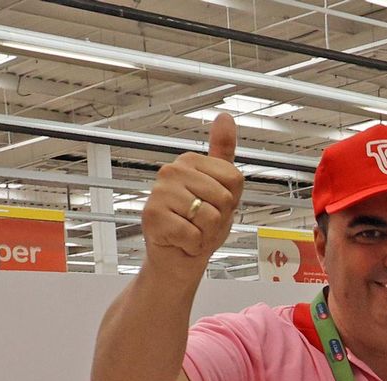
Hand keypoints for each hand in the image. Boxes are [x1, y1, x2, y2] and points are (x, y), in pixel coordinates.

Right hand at [143, 114, 243, 267]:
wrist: (178, 257)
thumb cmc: (200, 225)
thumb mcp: (222, 188)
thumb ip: (223, 153)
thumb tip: (224, 117)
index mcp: (190, 162)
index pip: (234, 179)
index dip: (231, 201)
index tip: (214, 205)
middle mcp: (172, 171)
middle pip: (224, 198)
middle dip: (220, 218)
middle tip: (201, 223)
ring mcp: (159, 192)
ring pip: (210, 216)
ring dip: (206, 233)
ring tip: (191, 230)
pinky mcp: (152, 216)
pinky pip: (193, 233)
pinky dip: (193, 244)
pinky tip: (180, 240)